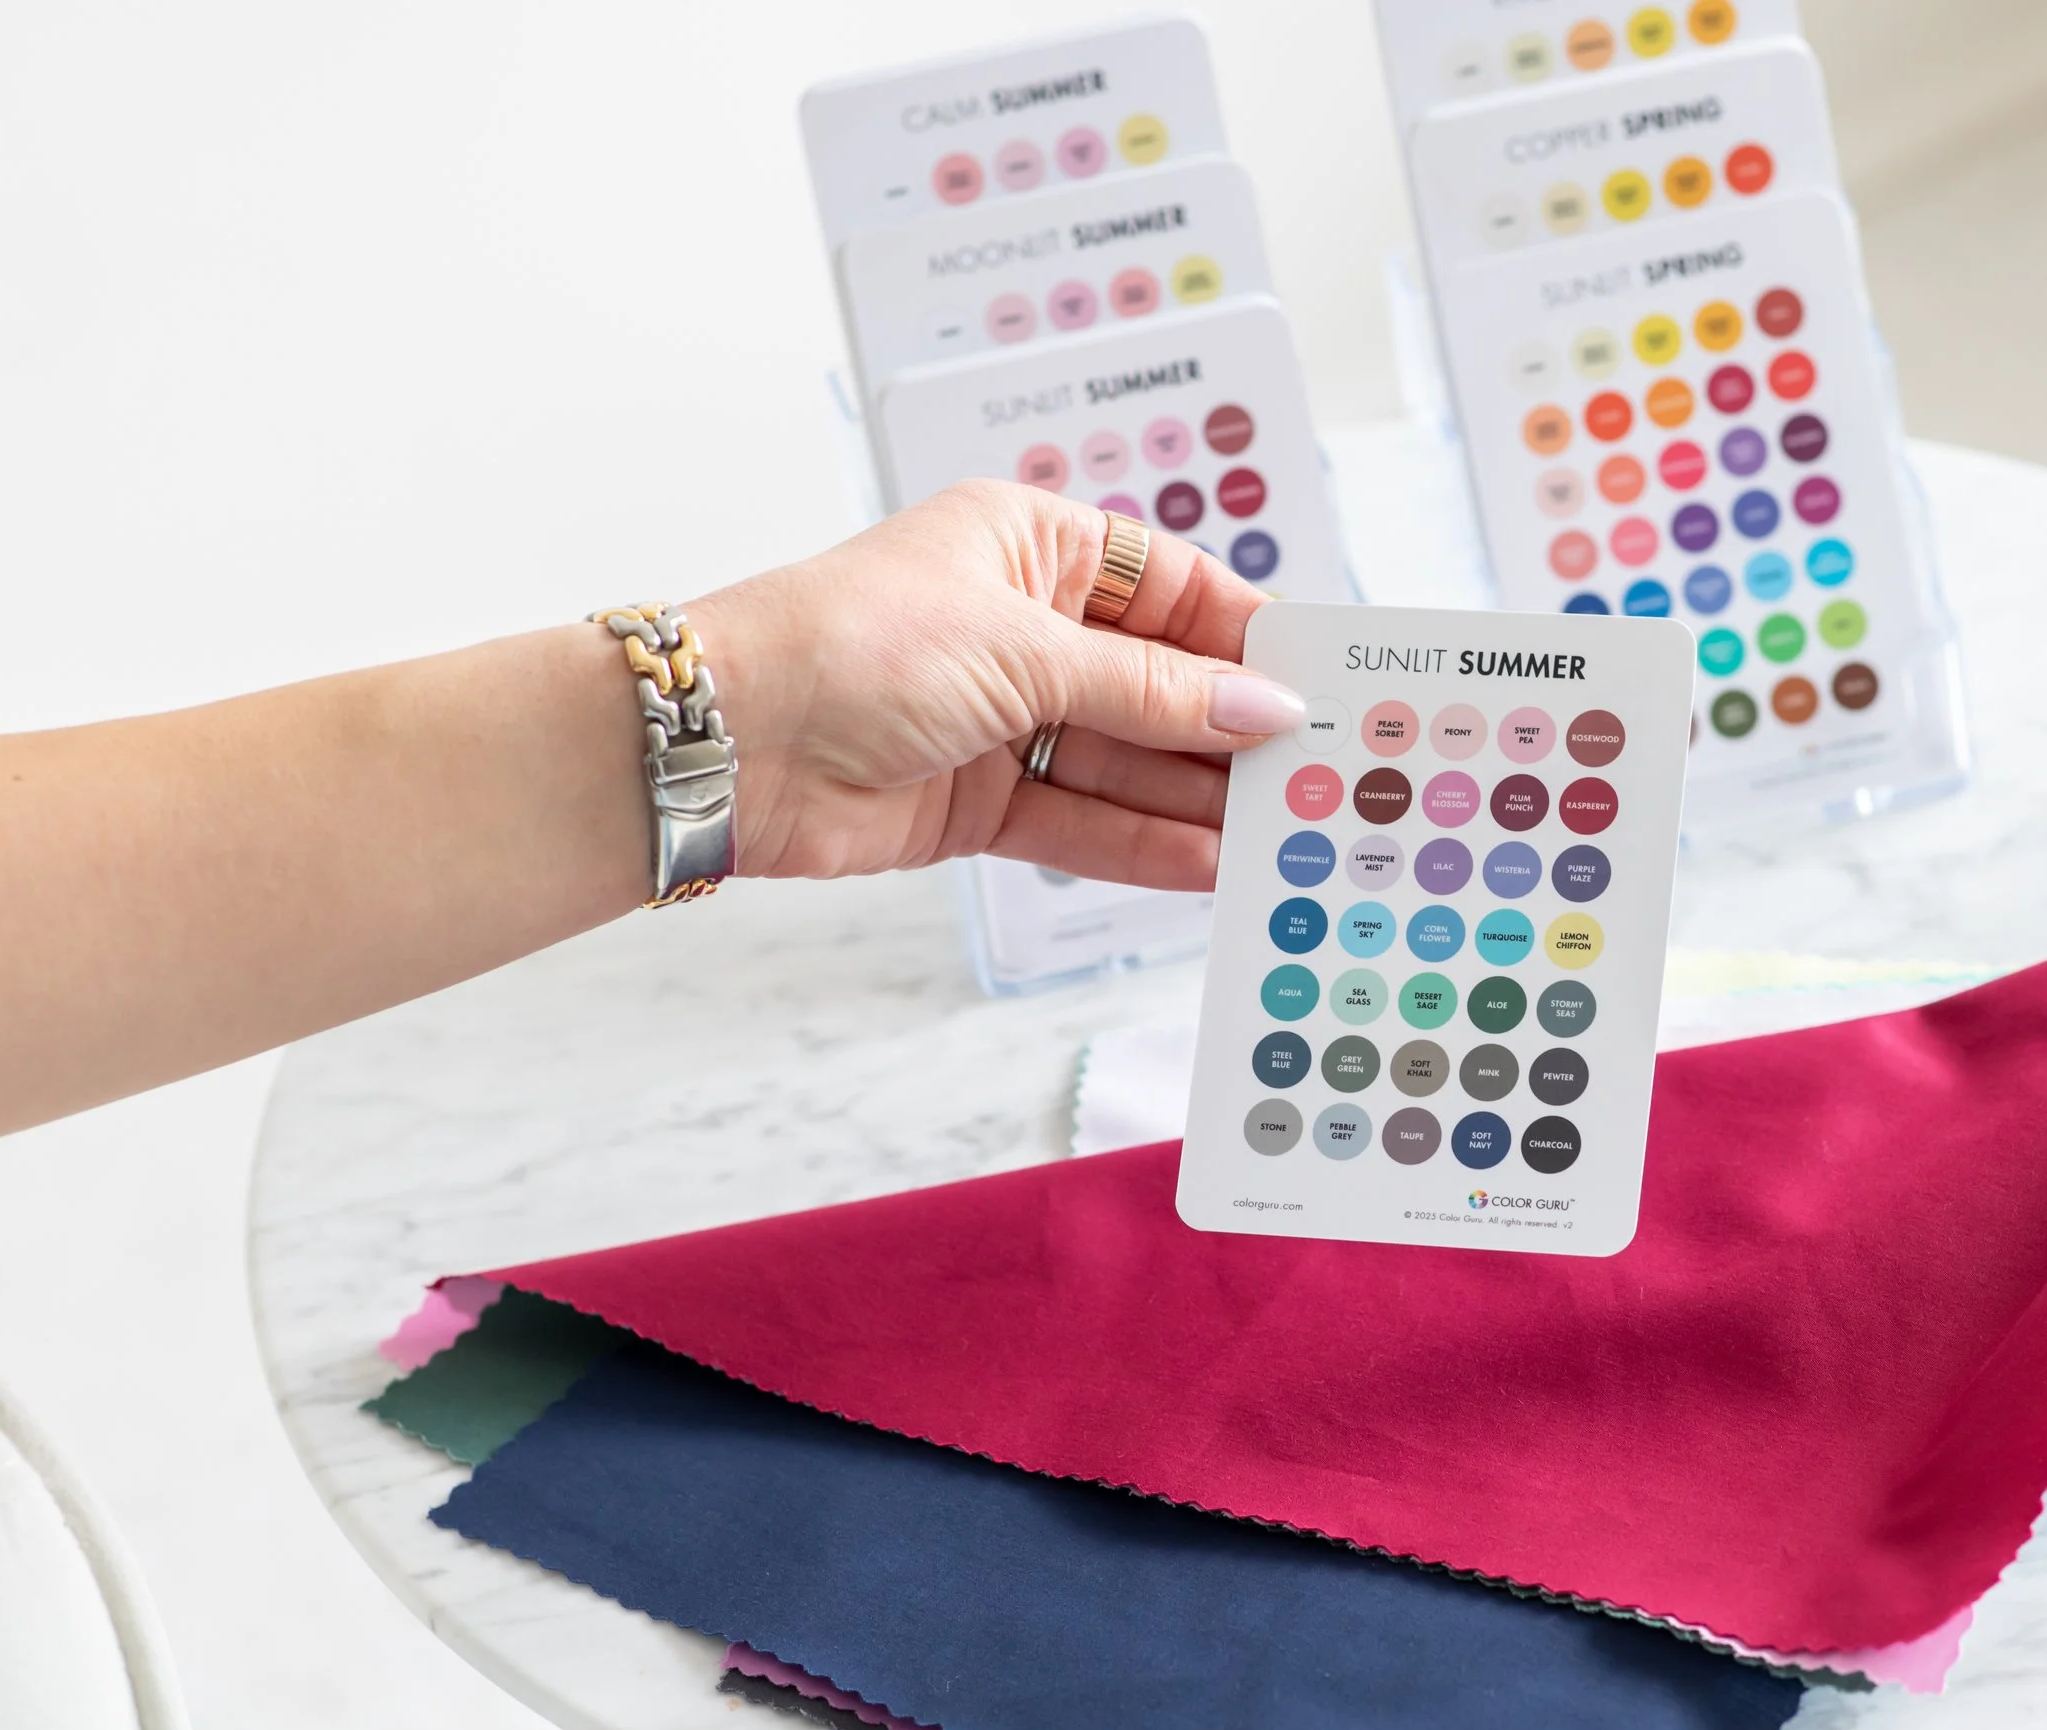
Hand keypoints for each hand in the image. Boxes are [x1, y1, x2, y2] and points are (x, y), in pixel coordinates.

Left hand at [687, 479, 1304, 889]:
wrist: (730, 742)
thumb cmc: (852, 645)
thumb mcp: (1025, 651)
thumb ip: (1153, 692)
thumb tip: (1263, 707)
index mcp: (1032, 547)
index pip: (1172, 588)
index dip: (1245, 638)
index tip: (1317, 683)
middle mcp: (1024, 629)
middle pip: (1158, 684)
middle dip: (1230, 730)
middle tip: (1315, 773)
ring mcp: (1005, 720)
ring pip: (1128, 763)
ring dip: (1197, 799)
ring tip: (1281, 832)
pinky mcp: (983, 801)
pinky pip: (1084, 823)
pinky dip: (1143, 845)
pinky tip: (1209, 864)